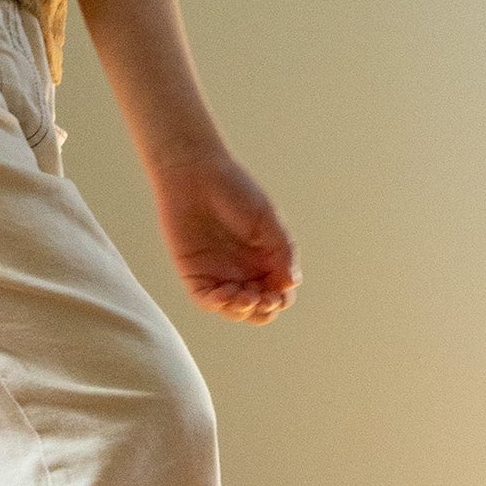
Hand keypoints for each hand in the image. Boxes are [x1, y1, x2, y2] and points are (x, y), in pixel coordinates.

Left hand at [150, 150, 298, 322]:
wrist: (195, 175)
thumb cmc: (235, 191)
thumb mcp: (266, 221)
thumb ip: (282, 252)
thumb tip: (291, 284)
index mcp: (266, 259)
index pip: (279, 293)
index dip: (281, 300)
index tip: (279, 294)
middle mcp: (244, 271)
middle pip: (258, 308)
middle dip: (264, 310)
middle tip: (263, 298)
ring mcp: (219, 274)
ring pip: (234, 309)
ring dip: (242, 311)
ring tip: (245, 297)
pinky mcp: (194, 273)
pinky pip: (206, 300)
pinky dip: (218, 304)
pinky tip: (226, 294)